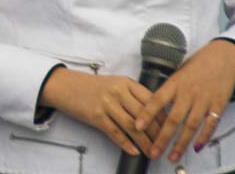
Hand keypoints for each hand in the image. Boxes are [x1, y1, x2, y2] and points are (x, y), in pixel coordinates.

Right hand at [38, 68, 155, 158]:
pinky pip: (116, 133)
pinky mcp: (96, 116)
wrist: (64, 85)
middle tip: (164, 145)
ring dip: (145, 143)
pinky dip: (126, 144)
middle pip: (145, 116)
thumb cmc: (90, 86)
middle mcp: (118, 91)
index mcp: (125, 82)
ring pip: (133, 127)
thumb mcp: (113, 84)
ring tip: (152, 153)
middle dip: (157, 133)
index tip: (170, 129)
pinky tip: (134, 151)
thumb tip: (151, 114)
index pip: (152, 100)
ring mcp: (107, 104)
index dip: (163, 117)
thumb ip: (131, 94)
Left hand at [135, 39, 234, 163]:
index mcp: (174, 83)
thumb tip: (151, 106)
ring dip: (181, 143)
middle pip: (173, 118)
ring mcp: (204, 100)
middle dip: (162, 138)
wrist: (222, 58)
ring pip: (191, 125)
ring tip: (173, 156)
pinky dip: (204, 137)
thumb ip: (168, 90)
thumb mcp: (178, 73)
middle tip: (154, 153)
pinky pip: (211, 124)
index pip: (157, 99)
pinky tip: (196, 148)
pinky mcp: (218, 105)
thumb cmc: (196, 66)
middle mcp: (188, 92)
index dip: (146, 114)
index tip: (137, 127)